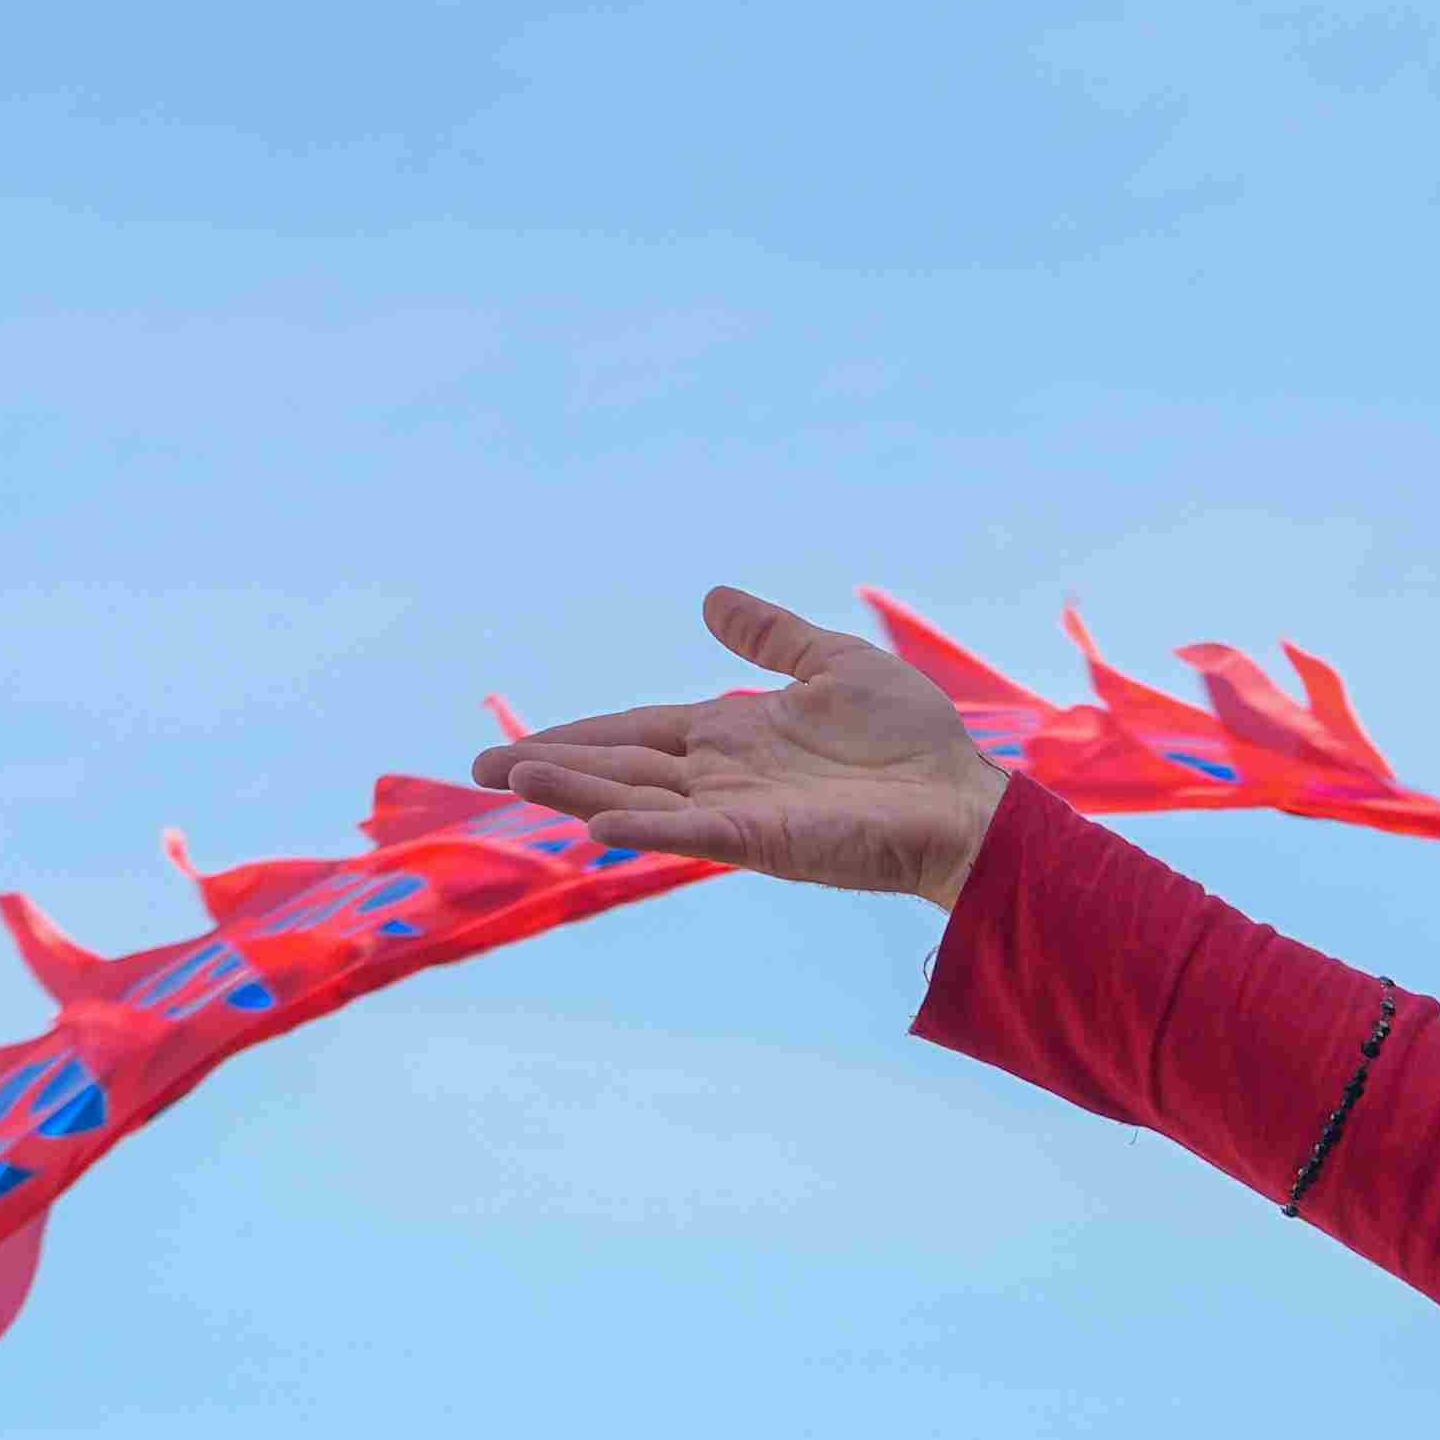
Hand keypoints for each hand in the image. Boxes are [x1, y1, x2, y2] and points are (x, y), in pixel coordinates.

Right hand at [464, 589, 1004, 901]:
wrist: (962, 796)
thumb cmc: (910, 740)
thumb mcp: (832, 664)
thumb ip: (771, 637)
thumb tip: (709, 598)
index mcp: (729, 735)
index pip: (634, 733)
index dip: (576, 735)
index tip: (514, 746)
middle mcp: (720, 776)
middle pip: (618, 767)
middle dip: (549, 768)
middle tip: (477, 771)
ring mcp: (737, 811)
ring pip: (638, 800)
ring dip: (575, 793)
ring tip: (513, 781)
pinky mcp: (764, 841)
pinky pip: (693, 834)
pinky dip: (646, 829)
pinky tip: (597, 825)